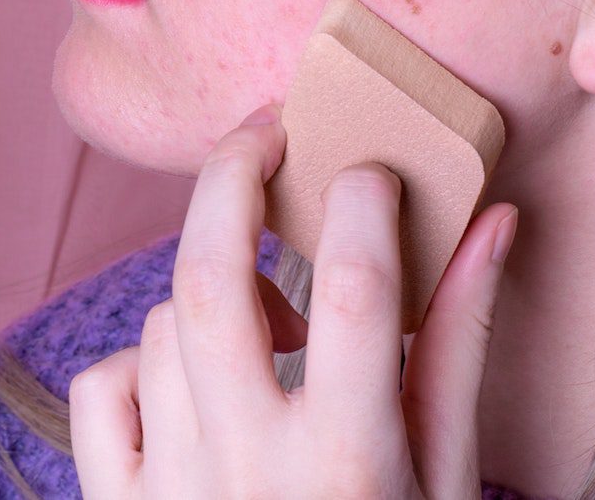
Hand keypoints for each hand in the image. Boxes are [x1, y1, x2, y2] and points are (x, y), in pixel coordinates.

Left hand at [70, 102, 518, 498]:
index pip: (356, 289)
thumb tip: (491, 223)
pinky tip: (195, 384)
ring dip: (213, 290)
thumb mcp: (447, 480)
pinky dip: (141, 362)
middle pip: (216, 275)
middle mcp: (248, 467)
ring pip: (162, 326)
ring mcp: (170, 489)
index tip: (372, 170)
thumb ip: (459, 349)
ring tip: (270, 315)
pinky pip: (103, 390)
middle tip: (264, 130)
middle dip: (233, 177)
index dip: (366, 202)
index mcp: (351, 461)